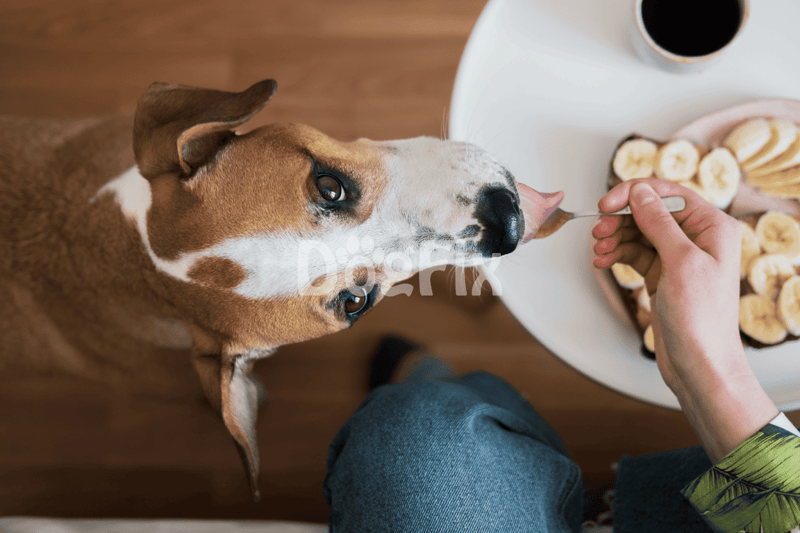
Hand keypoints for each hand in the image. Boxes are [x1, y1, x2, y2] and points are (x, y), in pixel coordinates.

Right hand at [592, 179, 777, 461]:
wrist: (699, 364)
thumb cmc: (701, 319)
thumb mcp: (680, 262)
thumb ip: (659, 223)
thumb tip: (641, 193)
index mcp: (713, 227)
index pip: (669, 194)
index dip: (634, 194)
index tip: (607, 204)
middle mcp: (698, 239)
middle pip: (651, 212)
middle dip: (621, 219)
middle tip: (598, 231)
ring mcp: (679, 258)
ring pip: (639, 233)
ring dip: (616, 238)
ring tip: (598, 250)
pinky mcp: (664, 276)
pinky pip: (636, 254)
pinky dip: (618, 255)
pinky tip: (603, 261)